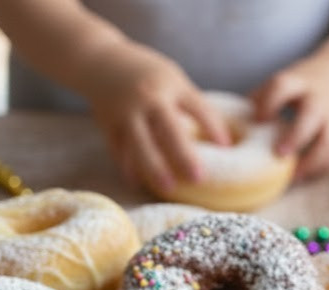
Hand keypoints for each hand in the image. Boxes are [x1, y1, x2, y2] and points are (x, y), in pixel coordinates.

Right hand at [84, 49, 230, 191]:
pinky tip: (139, 183)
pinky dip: (129, 167)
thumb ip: (188, 102)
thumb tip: (217, 135)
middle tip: (198, 178)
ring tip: (168, 188)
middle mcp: (149, 97)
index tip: (227, 147)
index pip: (197, 106)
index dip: (213, 126)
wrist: (102, 61)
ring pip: (141, 144)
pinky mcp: (108, 124)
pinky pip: (120, 150)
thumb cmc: (146, 74)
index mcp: (170, 84)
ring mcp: (127, 112)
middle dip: (184, 155)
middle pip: (169, 129)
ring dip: (155, 167)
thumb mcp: (171, 78)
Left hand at [252, 55, 328, 178]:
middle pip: (311, 114)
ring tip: (292, 176)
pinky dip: (321, 170)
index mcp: (296, 83)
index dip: (269, 102)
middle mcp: (318, 99)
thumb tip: (223, 133)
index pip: (282, 86)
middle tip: (279, 154)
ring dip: (312, 162)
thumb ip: (255, 106)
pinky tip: (304, 176)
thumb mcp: (277, 87)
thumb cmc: (296, 90)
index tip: (258, 119)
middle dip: (296, 135)